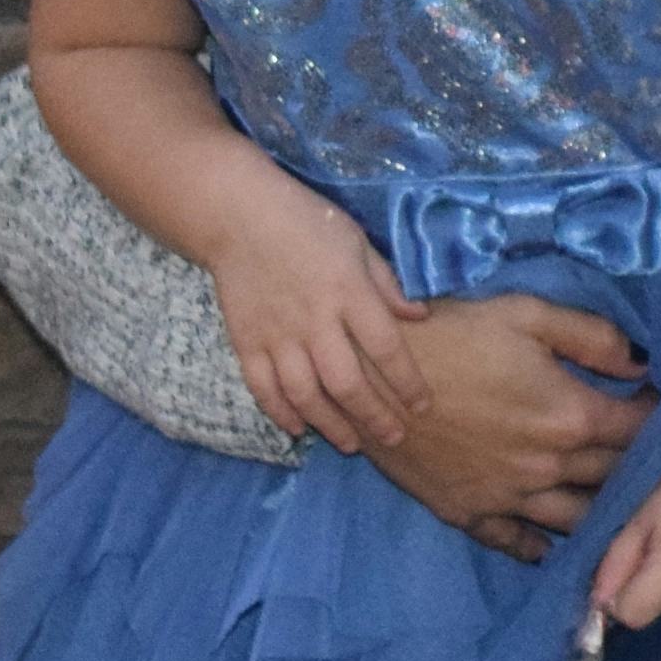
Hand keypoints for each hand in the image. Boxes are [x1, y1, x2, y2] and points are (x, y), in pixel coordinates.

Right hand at [206, 199, 428, 455]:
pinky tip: (298, 428)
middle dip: (373, 416)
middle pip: (347, 382)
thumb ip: (386, 283)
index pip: (386, 347)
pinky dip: (280, 412)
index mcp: (348, 292)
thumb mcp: (357, 243)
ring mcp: (277, 334)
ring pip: (305, 394)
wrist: (237, 216)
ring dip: (330, 424)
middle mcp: (314, 320)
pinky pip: (263, 387)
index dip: (407, 381)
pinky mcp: (246, 341)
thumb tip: (420, 316)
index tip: (423, 405)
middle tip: (394, 437)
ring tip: (351, 444)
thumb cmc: (307, 223)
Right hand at [349, 294, 657, 560]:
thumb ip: (593, 338)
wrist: (366, 372)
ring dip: (605, 514)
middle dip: (644, 468)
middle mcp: (548, 466)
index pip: (642, 430)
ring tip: (621, 505)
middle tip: (658, 460)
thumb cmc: (449, 332)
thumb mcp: (526, 314)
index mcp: (570, 415)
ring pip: (577, 519)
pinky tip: (555, 543)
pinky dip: (542, 545)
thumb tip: (644, 362)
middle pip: (617, 478)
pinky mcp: (469, 512)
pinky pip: (517, 542)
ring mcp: (508, 497)